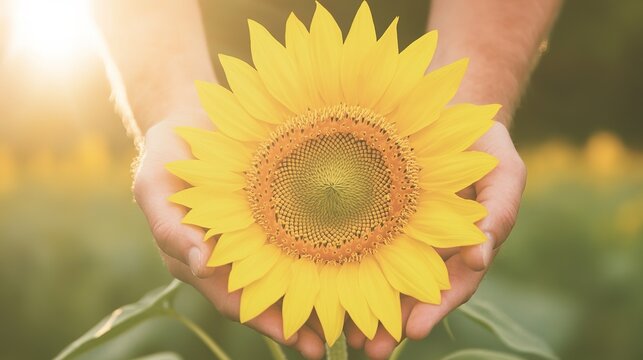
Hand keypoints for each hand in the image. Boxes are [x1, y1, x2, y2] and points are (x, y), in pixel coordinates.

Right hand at [133, 119, 326, 359]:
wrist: (193, 119)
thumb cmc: (169, 154)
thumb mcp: (156, 184)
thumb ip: (170, 226)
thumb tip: (202, 266)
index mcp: (198, 258)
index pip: (234, 300)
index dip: (265, 322)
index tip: (299, 340)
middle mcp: (227, 256)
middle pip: (266, 297)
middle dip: (297, 322)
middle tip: (330, 342)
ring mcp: (250, 238)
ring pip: (285, 276)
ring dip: (313, 298)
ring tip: (349, 318)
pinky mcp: (272, 216)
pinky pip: (295, 242)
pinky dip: (317, 259)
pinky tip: (346, 267)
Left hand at [345, 122, 526, 358]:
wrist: (442, 111)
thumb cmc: (477, 141)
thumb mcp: (502, 168)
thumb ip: (501, 209)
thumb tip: (482, 255)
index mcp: (463, 243)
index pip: (451, 285)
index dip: (435, 308)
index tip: (414, 330)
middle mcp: (430, 246)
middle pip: (411, 293)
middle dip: (392, 324)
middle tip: (371, 350)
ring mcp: (400, 233)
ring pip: (381, 276)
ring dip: (365, 307)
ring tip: (344, 335)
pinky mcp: (371, 215)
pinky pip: (359, 244)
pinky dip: (346, 267)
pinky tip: (325, 285)